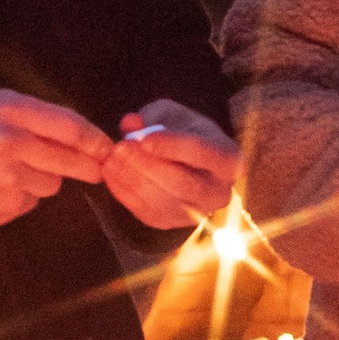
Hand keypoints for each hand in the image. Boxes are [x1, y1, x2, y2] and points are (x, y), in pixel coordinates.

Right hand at [0, 87, 114, 223]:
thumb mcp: (3, 106)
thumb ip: (44, 118)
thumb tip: (91, 140)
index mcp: (10, 110)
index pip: (69, 127)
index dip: (96, 140)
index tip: (109, 149)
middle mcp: (8, 142)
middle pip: (68, 161)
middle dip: (87, 166)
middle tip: (96, 169)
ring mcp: (3, 176)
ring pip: (51, 185)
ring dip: (44, 180)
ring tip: (15, 170)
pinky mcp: (0, 203)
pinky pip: (30, 202)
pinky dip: (22, 197)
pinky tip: (0, 186)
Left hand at [102, 101, 239, 232]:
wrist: (187, 162)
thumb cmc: (184, 133)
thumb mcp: (172, 116)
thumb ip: (153, 118)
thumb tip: (131, 123)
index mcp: (228, 159)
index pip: (201, 153)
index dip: (171, 146)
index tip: (144, 138)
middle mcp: (219, 192)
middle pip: (182, 183)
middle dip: (147, 166)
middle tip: (120, 148)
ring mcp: (196, 213)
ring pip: (162, 202)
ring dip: (132, 180)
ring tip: (111, 160)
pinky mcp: (172, 224)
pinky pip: (146, 213)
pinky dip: (125, 193)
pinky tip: (111, 174)